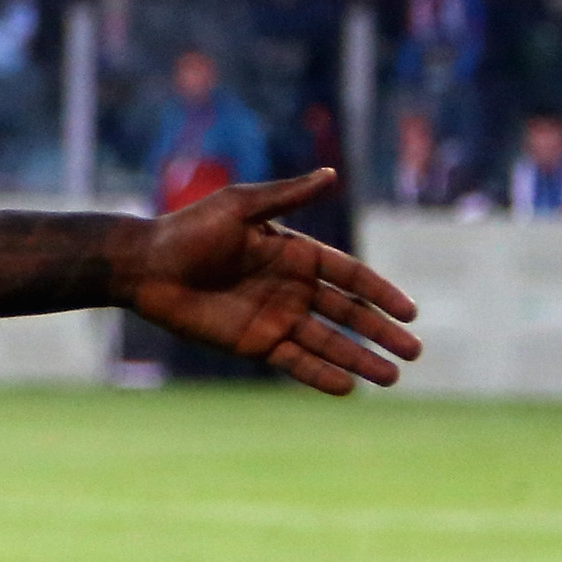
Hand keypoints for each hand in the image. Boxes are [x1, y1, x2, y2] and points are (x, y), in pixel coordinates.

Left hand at [119, 170, 421, 395]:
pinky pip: (295, 362)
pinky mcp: (253, 343)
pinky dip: (321, 375)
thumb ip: (288, 197)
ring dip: (360, 359)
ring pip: (328, 343)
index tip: (410, 312)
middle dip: (381, 332)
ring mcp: (275, 317)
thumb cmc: (189, 230)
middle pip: (348, 314)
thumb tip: (332, 174)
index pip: (350, 275)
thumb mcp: (241, 207)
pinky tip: (348, 387)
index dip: (381, 293)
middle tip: (415, 352)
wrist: (146, 266)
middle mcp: (291, 288)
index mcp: (295, 253)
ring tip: (392, 378)